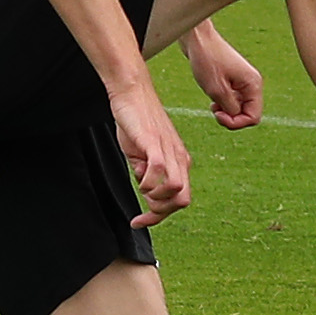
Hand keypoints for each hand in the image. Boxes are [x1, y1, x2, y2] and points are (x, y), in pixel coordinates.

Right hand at [107, 78, 192, 225]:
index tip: (139, 221)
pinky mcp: (155, 144)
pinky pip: (161, 172)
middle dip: (160, 213)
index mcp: (179, 162)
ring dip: (155, 199)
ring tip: (140, 187)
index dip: (160, 216)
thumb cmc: (137, 122)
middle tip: (139, 212)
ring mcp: (169, 151)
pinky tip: (138, 177)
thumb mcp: (143, 153)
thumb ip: (146, 171)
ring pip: (177, 191)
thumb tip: (146, 188)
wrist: (132, 93)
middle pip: (182, 201)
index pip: (180, 199)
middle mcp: (179, 158)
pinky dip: (149, 183)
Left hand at [184, 27, 263, 128]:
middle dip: (231, 117)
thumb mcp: (217, 90)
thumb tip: (236, 116)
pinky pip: (233, 100)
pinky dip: (223, 104)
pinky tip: (213, 101)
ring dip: (226, 111)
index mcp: (253, 84)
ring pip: (239, 108)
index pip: (254, 117)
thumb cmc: (207, 60)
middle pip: (248, 113)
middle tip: (214, 111)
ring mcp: (243, 82)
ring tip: (212, 106)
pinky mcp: (233, 80)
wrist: (197, 38)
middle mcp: (252, 83)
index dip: (236, 122)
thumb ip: (230, 107)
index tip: (218, 115)